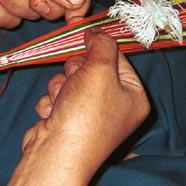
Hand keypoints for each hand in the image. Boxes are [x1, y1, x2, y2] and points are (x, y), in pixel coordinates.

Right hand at [26, 29, 149, 172]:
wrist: (56, 154)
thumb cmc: (86, 112)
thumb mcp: (100, 68)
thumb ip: (101, 44)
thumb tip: (95, 32)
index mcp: (134, 96)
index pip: (118, 58)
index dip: (99, 48)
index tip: (85, 40)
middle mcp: (115, 107)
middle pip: (91, 68)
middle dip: (76, 71)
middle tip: (76, 82)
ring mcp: (89, 116)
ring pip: (69, 80)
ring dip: (60, 87)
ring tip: (63, 103)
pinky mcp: (67, 122)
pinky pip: (56, 97)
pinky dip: (51, 103)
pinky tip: (53, 115)